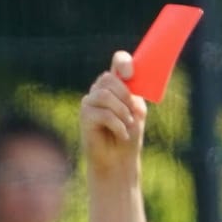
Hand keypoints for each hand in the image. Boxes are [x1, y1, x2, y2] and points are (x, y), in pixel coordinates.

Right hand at [81, 52, 145, 170]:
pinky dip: (117, 125)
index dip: (123, 62)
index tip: (130, 73)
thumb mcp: (137, 110)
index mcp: (116, 85)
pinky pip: (103, 114)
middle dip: (124, 95)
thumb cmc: (129, 134)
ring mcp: (90, 102)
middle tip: (132, 113)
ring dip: (121, 111)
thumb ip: (133, 93)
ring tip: (128, 125)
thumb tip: (128, 79)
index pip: (118, 62)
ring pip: (105, 95)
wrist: (119, 160)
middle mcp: (100, 90)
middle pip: (108, 78)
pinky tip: (122, 134)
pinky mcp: (85, 116)